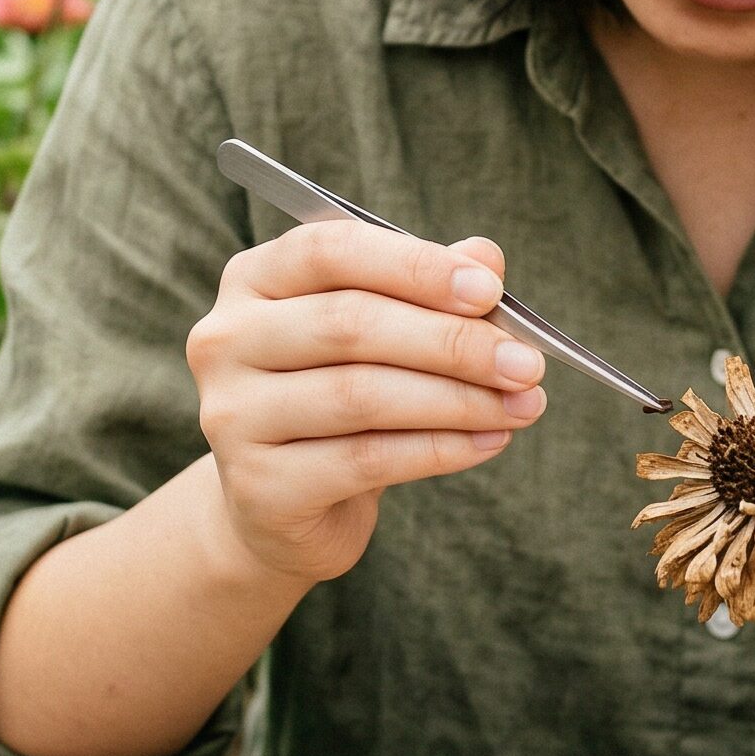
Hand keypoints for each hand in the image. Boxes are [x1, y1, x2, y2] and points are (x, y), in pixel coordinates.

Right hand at [186, 221, 546, 586]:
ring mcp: (232, 414)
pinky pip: (366, 459)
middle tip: (527, 363)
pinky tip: (488, 442)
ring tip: (523, 406)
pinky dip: (440, 449)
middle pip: (350, 323)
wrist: (280, 505)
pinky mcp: (259, 485)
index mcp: (254, 278)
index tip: (490, 290)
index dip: (415, 265)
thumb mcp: (383, 333)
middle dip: (452, 342)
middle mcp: (227, 338)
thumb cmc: (340, 396)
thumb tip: (487, 257)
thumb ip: (427, 289)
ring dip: (458, 400)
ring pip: (362, 394)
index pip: (332, 250)